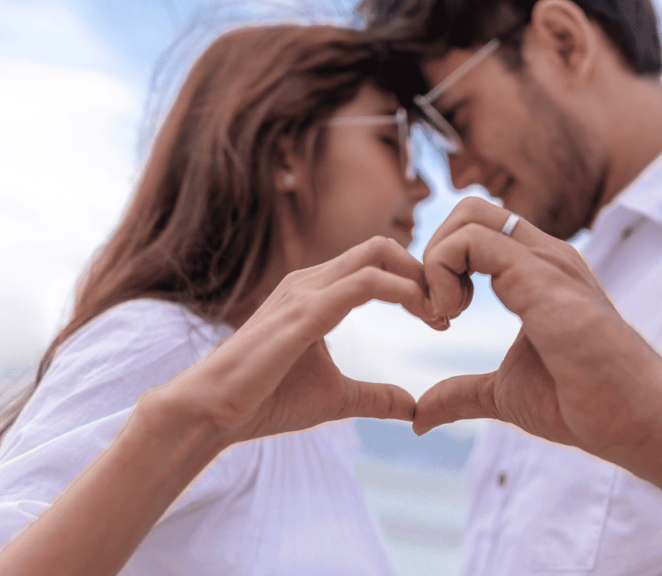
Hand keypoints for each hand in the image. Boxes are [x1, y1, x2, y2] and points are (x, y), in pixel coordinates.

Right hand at [146, 236, 445, 449]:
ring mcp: (305, 291)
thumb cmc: (264, 400)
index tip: (442, 317)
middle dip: (425, 271)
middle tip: (451, 311)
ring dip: (421, 280)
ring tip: (443, 316)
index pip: (378, 262)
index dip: (417, 281)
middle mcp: (310, 281)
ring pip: (377, 256)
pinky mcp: (303, 312)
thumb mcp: (335, 397)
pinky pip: (364, 284)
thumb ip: (374, 396)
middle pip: (382, 248)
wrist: (211, 413)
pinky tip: (425, 315)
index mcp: (316, 292)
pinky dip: (404, 292)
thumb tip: (413, 406)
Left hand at [415, 198, 661, 464]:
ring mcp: (546, 261)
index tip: (439, 318)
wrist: (637, 419)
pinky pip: (472, 241)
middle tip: (436, 310)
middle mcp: (544, 256)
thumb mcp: (503, 394)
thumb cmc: (583, 404)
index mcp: (538, 272)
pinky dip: (441, 272)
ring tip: (444, 315)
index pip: (477, 230)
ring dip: (434, 262)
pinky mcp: (541, 277)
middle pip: (470, 208)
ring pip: (468, 215)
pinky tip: (451, 317)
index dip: (442, 265)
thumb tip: (418, 418)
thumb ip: (461, 394)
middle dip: (433, 252)